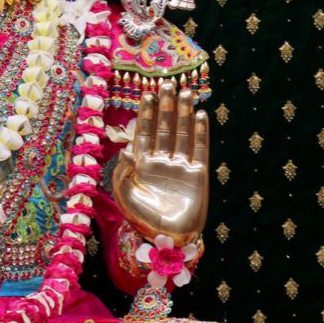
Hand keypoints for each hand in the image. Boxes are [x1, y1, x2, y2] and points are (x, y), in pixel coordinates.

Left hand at [112, 81, 208, 244]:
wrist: (170, 239)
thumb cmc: (143, 220)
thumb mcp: (124, 196)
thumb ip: (122, 173)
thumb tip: (126, 148)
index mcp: (142, 164)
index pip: (144, 132)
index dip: (146, 113)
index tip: (147, 93)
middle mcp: (161, 161)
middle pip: (164, 128)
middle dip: (165, 106)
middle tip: (166, 84)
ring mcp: (180, 167)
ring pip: (182, 134)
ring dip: (183, 113)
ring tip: (185, 91)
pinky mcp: (198, 175)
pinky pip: (200, 149)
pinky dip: (200, 132)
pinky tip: (201, 115)